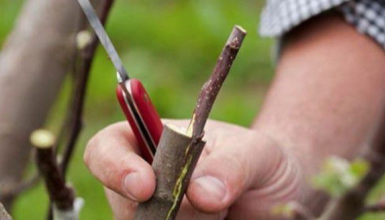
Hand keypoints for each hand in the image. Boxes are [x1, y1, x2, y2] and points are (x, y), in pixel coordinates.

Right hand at [84, 119, 302, 218]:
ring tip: (224, 213)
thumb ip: (231, 166)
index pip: (108, 147)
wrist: (277, 193)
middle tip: (216, 206)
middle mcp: (147, 178)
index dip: (115, 166)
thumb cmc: (261, 161)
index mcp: (155, 141)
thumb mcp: (256, 153)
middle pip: (125, 200)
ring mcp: (154, 213)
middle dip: (168, 207)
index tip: (146, 186)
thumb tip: (199, 193)